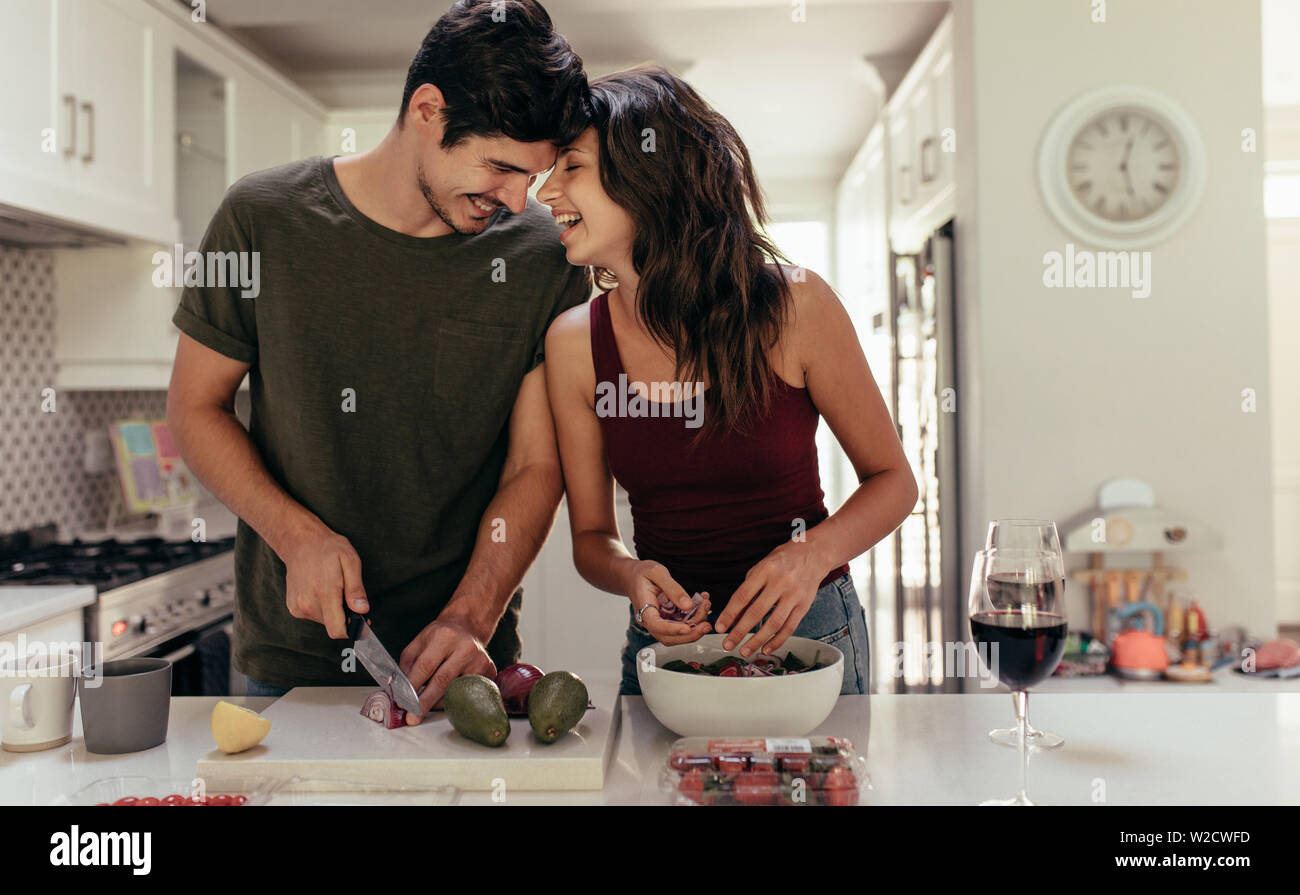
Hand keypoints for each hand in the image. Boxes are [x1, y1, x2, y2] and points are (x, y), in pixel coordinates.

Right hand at [280, 520, 367, 639]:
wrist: (301, 542)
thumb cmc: (328, 549)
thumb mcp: (350, 561)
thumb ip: (356, 588)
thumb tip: (362, 610)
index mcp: (324, 593)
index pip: (337, 630)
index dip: (352, 629)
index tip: (361, 620)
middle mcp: (307, 603)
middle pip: (333, 626)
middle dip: (344, 615)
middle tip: (346, 594)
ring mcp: (298, 607)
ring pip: (324, 621)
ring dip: (332, 610)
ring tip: (331, 588)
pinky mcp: (293, 607)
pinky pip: (313, 615)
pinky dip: (321, 607)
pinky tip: (320, 590)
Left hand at [398, 617, 495, 721]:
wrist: (468, 627)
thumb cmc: (441, 637)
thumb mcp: (419, 642)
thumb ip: (408, 664)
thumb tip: (399, 690)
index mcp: (445, 636)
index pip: (426, 666)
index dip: (412, 686)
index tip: (402, 702)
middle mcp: (466, 648)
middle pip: (442, 681)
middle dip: (425, 702)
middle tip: (413, 718)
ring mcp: (480, 661)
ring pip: (456, 691)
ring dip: (437, 703)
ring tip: (427, 705)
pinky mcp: (489, 672)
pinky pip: (468, 694)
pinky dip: (453, 700)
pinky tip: (445, 698)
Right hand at [626, 560, 711, 645]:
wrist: (634, 576)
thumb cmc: (642, 574)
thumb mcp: (657, 573)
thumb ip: (672, 588)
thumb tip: (688, 605)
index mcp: (644, 610)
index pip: (657, 626)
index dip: (673, 630)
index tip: (688, 628)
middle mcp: (651, 621)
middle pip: (669, 637)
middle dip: (690, 634)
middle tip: (706, 625)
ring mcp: (660, 622)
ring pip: (678, 634)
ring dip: (695, 625)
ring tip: (706, 606)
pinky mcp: (668, 620)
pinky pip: (682, 624)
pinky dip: (695, 618)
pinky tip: (702, 604)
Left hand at [716, 541, 825, 656]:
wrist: (813, 553)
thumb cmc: (783, 560)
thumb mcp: (762, 566)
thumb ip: (749, 588)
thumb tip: (734, 615)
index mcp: (765, 570)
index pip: (743, 595)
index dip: (729, 613)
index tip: (720, 627)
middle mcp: (780, 582)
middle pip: (757, 612)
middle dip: (740, 631)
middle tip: (727, 644)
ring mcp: (794, 595)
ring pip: (774, 623)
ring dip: (757, 641)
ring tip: (745, 651)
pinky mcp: (804, 605)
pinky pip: (789, 627)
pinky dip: (777, 641)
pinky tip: (765, 649)